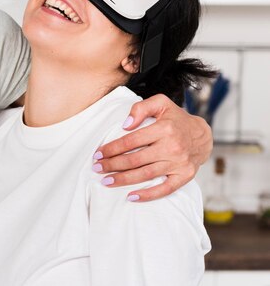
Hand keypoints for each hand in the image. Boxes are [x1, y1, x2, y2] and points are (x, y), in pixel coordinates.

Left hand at [93, 93, 212, 201]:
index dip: (112, 148)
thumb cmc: (175, 118)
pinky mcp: (185, 176)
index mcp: (164, 128)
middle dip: (112, 165)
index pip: (131, 141)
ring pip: (145, 174)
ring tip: (106, 181)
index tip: (98, 153)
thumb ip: (141, 108)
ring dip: (123, 180)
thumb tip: (126, 124)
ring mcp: (179, 163)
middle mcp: (172, 147)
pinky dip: (148, 195)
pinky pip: (165, 189)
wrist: (202, 135)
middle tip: (97, 168)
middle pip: (135, 160)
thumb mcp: (160, 103)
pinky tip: (131, 196)